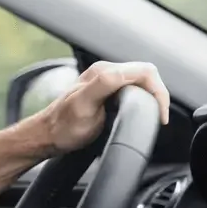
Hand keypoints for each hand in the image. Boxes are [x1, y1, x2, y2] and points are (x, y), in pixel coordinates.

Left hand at [35, 61, 170, 153]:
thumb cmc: (63, 127)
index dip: (159, 93)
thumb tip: (123, 73)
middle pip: (146, 76)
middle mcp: (105, 71)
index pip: (146, 72)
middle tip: (159, 117)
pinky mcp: (105, 90)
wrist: (46, 136)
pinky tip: (140, 112)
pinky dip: (142, 99)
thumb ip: (105, 85)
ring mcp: (105, 80)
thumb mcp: (85, 106)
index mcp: (104, 72)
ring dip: (151, 97)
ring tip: (153, 115)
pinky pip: (132, 88)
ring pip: (141, 82)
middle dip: (158, 95)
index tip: (160, 116)